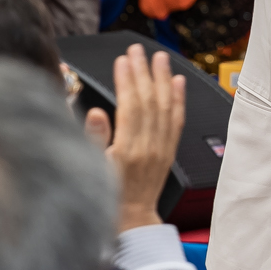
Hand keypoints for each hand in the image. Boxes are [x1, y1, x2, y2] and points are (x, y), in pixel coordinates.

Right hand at [106, 43, 183, 231]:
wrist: (130, 219)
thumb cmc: (107, 195)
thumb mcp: (92, 168)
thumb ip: (94, 139)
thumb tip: (95, 112)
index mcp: (128, 150)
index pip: (130, 106)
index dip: (127, 80)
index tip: (122, 60)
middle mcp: (149, 147)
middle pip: (149, 101)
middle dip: (143, 72)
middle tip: (138, 50)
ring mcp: (162, 149)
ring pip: (165, 107)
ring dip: (162, 79)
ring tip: (159, 57)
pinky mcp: (169, 151)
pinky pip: (177, 121)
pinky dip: (178, 99)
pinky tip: (177, 82)